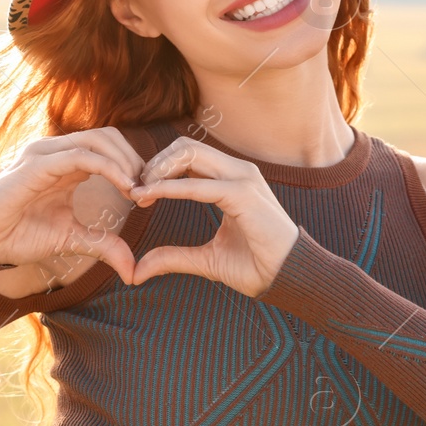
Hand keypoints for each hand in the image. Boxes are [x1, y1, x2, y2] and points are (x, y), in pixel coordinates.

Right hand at [0, 127, 143, 284]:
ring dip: (126, 162)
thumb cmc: (16, 235)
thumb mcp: (70, 239)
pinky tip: (125, 187)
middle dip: (135, 160)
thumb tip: (132, 268)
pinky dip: (109, 167)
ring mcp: (45, 155)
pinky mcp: (36, 164)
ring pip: (98, 140)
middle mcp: (56, 153)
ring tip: (138, 190)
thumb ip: (102, 244)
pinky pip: (80, 156)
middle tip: (148, 191)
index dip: (134, 167)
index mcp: (66, 165)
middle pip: (109, 137)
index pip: (109, 148)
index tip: (149, 196)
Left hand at [125, 137, 300, 296]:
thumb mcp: (205, 260)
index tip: (138, 193)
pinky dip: (170, 189)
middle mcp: (238, 172)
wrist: (290, 279)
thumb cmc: (256, 267)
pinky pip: (197, 185)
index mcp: (231, 180)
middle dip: (154, 164)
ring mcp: (243, 179)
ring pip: (190, 153)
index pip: (188, 156)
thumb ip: (173, 257)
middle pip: (185, 146)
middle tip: (136, 190)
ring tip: (141, 192)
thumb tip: (137, 270)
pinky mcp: (243, 195)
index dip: (159, 169)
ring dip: (159, 170)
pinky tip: (151, 197)